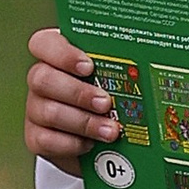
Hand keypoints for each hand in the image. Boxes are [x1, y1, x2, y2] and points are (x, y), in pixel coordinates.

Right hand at [27, 26, 112, 168]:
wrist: (98, 139)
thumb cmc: (108, 97)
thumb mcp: (113, 76)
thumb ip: (119, 65)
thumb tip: (154, 60)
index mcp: (55, 55)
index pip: (43, 43)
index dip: (62, 54)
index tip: (89, 66)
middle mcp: (40, 79)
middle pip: (42, 79)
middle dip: (77, 92)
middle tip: (105, 103)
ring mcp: (34, 109)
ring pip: (48, 112)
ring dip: (83, 122)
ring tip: (110, 130)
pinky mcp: (36, 137)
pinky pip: (47, 140)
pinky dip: (73, 144)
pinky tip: (91, 144)